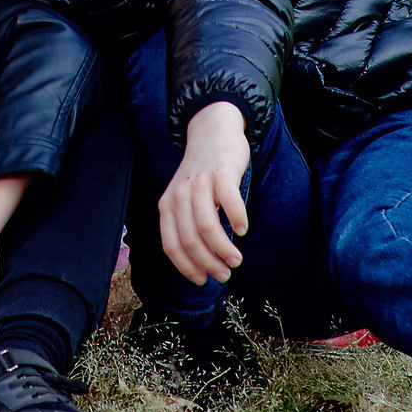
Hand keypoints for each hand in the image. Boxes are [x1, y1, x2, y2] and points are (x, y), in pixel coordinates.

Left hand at [158, 100, 252, 287]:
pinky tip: (243, 229)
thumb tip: (203, 263)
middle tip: (225, 274)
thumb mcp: (185, 198)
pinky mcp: (221, 173)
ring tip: (236, 260)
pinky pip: (229, 202)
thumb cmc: (202, 174)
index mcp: (168, 205)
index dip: (187, 267)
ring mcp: (200, 183)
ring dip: (223, 249)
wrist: (211, 130)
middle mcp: (179, 195)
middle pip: (190, 240)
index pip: (172, 245)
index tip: (203, 280)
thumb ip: (188, 224)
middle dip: (208, 263)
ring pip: (207, 226)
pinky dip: (237, 220)